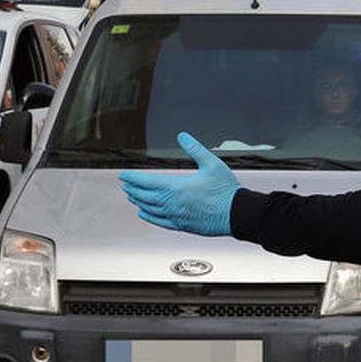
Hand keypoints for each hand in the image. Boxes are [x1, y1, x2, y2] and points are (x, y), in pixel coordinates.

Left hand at [118, 132, 239, 236]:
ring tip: (131, 196)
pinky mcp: (182, 225)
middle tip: (125, 185)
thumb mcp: (211, 163)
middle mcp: (172, 203)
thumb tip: (182, 136)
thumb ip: (195, 149)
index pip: (147, 181)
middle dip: (133, 189)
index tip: (124, 175)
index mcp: (177, 187)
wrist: (236, 213)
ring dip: (138, 201)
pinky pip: (159, 222)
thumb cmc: (226, 190)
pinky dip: (148, 217)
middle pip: (145, 196)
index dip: (134, 178)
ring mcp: (176, 216)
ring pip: (150, 209)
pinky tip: (143, 214)